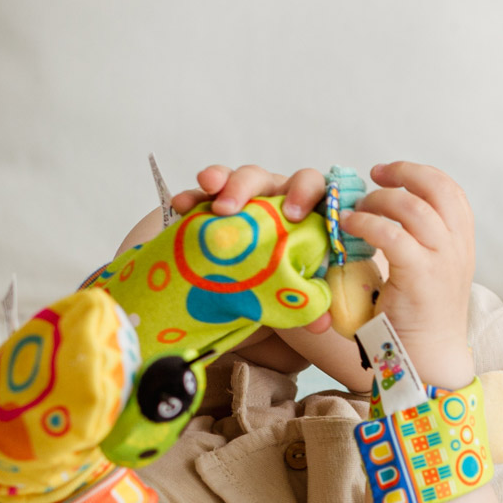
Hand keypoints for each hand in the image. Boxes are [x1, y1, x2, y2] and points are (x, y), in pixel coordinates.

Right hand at [171, 164, 334, 333]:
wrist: (251, 294)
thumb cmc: (282, 284)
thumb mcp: (298, 292)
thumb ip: (312, 301)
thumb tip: (321, 323)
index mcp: (303, 212)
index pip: (312, 186)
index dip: (304, 192)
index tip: (293, 214)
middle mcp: (272, 199)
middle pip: (264, 178)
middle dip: (246, 186)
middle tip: (230, 209)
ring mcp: (242, 200)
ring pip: (232, 179)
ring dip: (220, 181)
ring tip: (208, 190)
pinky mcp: (211, 208)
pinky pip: (200, 196)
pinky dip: (191, 197)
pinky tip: (180, 206)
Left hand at [342, 162, 475, 389]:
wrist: (428, 358)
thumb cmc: (418, 319)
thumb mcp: (429, 272)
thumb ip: (418, 243)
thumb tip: (382, 215)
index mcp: (461, 243)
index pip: (450, 190)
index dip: (418, 174)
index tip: (389, 174)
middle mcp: (457, 247)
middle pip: (436, 188)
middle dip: (401, 174)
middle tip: (372, 178)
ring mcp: (442, 260)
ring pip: (412, 207)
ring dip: (379, 200)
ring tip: (357, 211)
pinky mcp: (421, 276)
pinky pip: (392, 235)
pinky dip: (367, 224)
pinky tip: (351, 227)